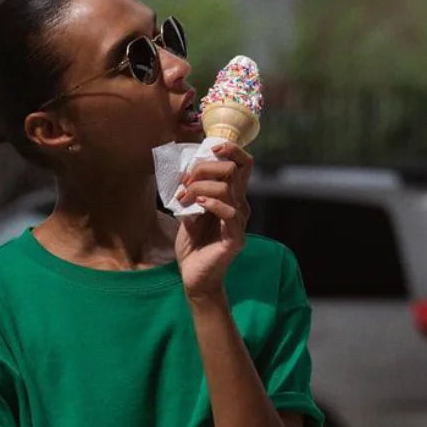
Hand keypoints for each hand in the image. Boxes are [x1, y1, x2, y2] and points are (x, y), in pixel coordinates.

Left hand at [174, 142, 252, 300]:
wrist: (194, 278)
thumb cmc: (193, 246)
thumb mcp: (188, 212)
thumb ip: (192, 192)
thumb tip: (187, 172)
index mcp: (232, 197)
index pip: (243, 164)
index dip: (231, 149)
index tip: (211, 148)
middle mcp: (240, 206)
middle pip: (232, 169)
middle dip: (204, 168)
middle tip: (184, 182)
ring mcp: (239, 222)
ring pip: (227, 187)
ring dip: (200, 186)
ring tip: (183, 197)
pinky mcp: (235, 237)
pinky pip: (229, 211)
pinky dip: (211, 202)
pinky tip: (196, 205)